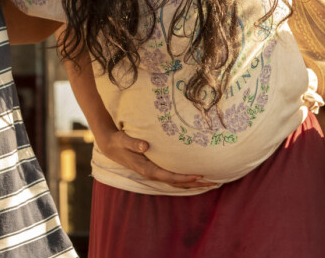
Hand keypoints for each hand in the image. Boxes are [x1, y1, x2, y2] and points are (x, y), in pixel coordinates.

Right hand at [97, 128, 213, 188]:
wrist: (110, 145)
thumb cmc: (118, 141)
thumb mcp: (123, 140)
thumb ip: (133, 142)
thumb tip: (146, 146)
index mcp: (147, 168)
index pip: (169, 176)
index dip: (185, 177)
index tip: (199, 175)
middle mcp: (152, 173)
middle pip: (177, 183)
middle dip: (195, 184)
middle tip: (215, 183)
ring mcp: (153, 172)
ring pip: (176, 182)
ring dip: (193, 183)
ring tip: (210, 182)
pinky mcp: (154, 168)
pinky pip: (172, 177)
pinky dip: (184, 179)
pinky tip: (193, 176)